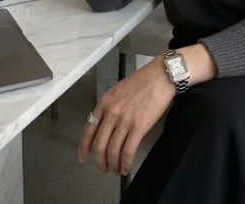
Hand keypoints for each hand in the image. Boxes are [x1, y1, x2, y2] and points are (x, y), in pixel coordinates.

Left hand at [78, 57, 174, 175]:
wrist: (161, 76)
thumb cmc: (144, 80)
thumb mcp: (119, 89)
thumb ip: (110, 106)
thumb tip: (107, 125)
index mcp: (104, 102)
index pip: (89, 130)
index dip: (84, 147)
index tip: (83, 157)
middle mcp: (111, 112)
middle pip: (99, 145)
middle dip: (100, 161)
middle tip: (103, 168)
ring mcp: (124, 120)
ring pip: (112, 151)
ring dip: (113, 165)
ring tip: (117, 169)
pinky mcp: (139, 127)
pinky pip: (128, 151)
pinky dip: (126, 163)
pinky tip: (127, 167)